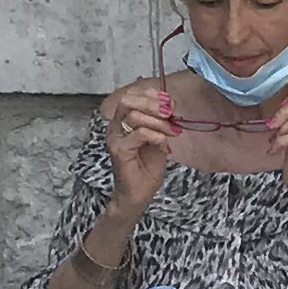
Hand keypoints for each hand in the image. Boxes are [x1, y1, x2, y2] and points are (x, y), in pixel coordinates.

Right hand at [100, 79, 180, 214]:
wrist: (139, 193)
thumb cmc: (147, 167)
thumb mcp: (158, 138)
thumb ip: (160, 121)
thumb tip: (169, 104)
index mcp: (122, 121)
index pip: (131, 96)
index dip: (151, 95)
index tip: (170, 102)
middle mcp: (115, 127)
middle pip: (128, 101)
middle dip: (152, 103)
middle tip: (170, 112)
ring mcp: (115, 138)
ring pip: (134, 116)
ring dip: (158, 122)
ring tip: (172, 131)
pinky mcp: (119, 150)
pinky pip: (139, 134)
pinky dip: (155, 135)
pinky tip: (164, 144)